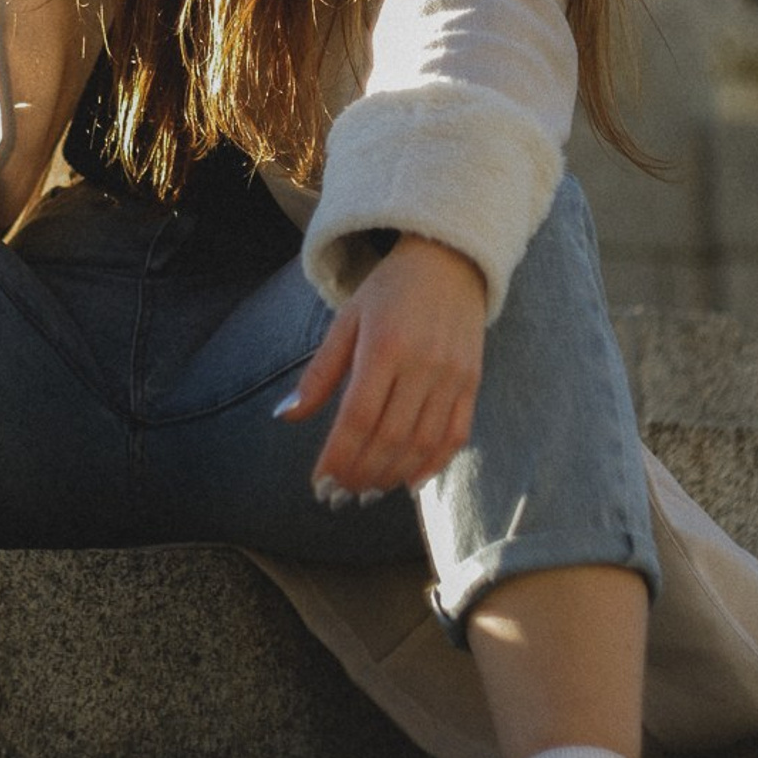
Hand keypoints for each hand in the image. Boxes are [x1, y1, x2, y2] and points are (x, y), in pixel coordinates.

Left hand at [279, 234, 486, 496]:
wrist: (449, 261)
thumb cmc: (389, 291)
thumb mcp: (346, 320)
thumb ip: (320, 372)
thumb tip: (285, 416)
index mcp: (384, 346)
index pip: (358, 417)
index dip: (338, 456)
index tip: (320, 482)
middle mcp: (422, 364)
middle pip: (390, 437)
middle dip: (361, 473)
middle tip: (339, 495)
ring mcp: (452, 375)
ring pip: (422, 443)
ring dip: (391, 475)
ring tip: (366, 492)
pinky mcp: (472, 382)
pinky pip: (455, 435)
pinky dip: (433, 465)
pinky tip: (408, 482)